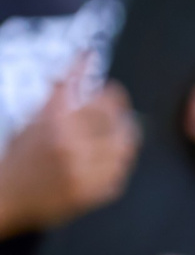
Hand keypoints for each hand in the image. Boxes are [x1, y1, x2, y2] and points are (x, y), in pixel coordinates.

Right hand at [0, 66, 138, 237]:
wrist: (5, 193)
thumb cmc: (18, 154)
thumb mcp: (33, 118)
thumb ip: (61, 92)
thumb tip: (85, 59)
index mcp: (54, 122)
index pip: (98, 101)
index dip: (112, 94)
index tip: (114, 90)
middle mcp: (69, 145)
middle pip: (117, 125)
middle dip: (122, 116)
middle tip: (120, 113)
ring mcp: (81, 172)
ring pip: (123, 150)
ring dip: (123, 140)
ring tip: (119, 136)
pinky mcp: (88, 194)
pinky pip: (117, 176)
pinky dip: (116, 166)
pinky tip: (109, 161)